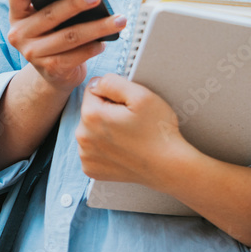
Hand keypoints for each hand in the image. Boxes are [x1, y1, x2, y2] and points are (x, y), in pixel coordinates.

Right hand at [6, 0, 126, 92]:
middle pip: (50, 14)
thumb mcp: (49, 17)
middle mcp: (20, 33)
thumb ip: (57, 1)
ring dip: (97, 27)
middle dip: (75, 4)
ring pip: (69, 36)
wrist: (54, 72)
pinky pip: (75, 56)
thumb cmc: (56, 34)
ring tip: (118, 20)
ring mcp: (33, 53)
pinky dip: (93, 47)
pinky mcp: (50, 69)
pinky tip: (105, 42)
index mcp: (18, 14)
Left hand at [76, 74, 194, 187]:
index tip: (128, 107)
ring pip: (91, 130)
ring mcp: (85, 156)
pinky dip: (104, 148)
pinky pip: (92, 150)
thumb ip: (112, 82)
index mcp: (91, 115)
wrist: (168, 166)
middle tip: (130, 122)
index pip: (93, 90)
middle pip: (90, 111)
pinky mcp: (91, 170)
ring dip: (105, 130)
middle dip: (107, 112)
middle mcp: (82, 137)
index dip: (113, 94)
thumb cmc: (157, 130)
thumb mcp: (141, 95)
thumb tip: (95, 83)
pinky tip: (122, 150)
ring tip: (128, 137)